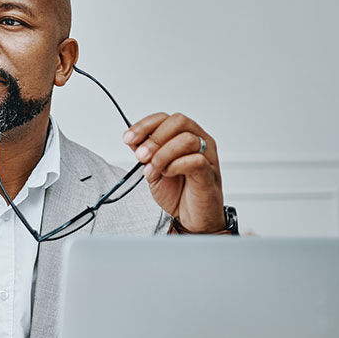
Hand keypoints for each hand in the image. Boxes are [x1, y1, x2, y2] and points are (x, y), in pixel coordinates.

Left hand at [124, 112, 225, 232]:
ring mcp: (207, 156)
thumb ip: (146, 153)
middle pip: (178, 122)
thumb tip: (132, 139)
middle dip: (154, 139)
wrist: (193, 219)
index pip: (165, 118)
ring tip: (154, 171)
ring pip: (186, 139)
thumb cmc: (179, 193)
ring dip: (163, 155)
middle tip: (142, 157)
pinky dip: (175, 166)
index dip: (144, 125)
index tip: (128, 138)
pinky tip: (168, 174)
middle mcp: (199, 141)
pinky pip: (195, 160)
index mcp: (185, 136)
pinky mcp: (210, 173)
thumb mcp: (154, 169)